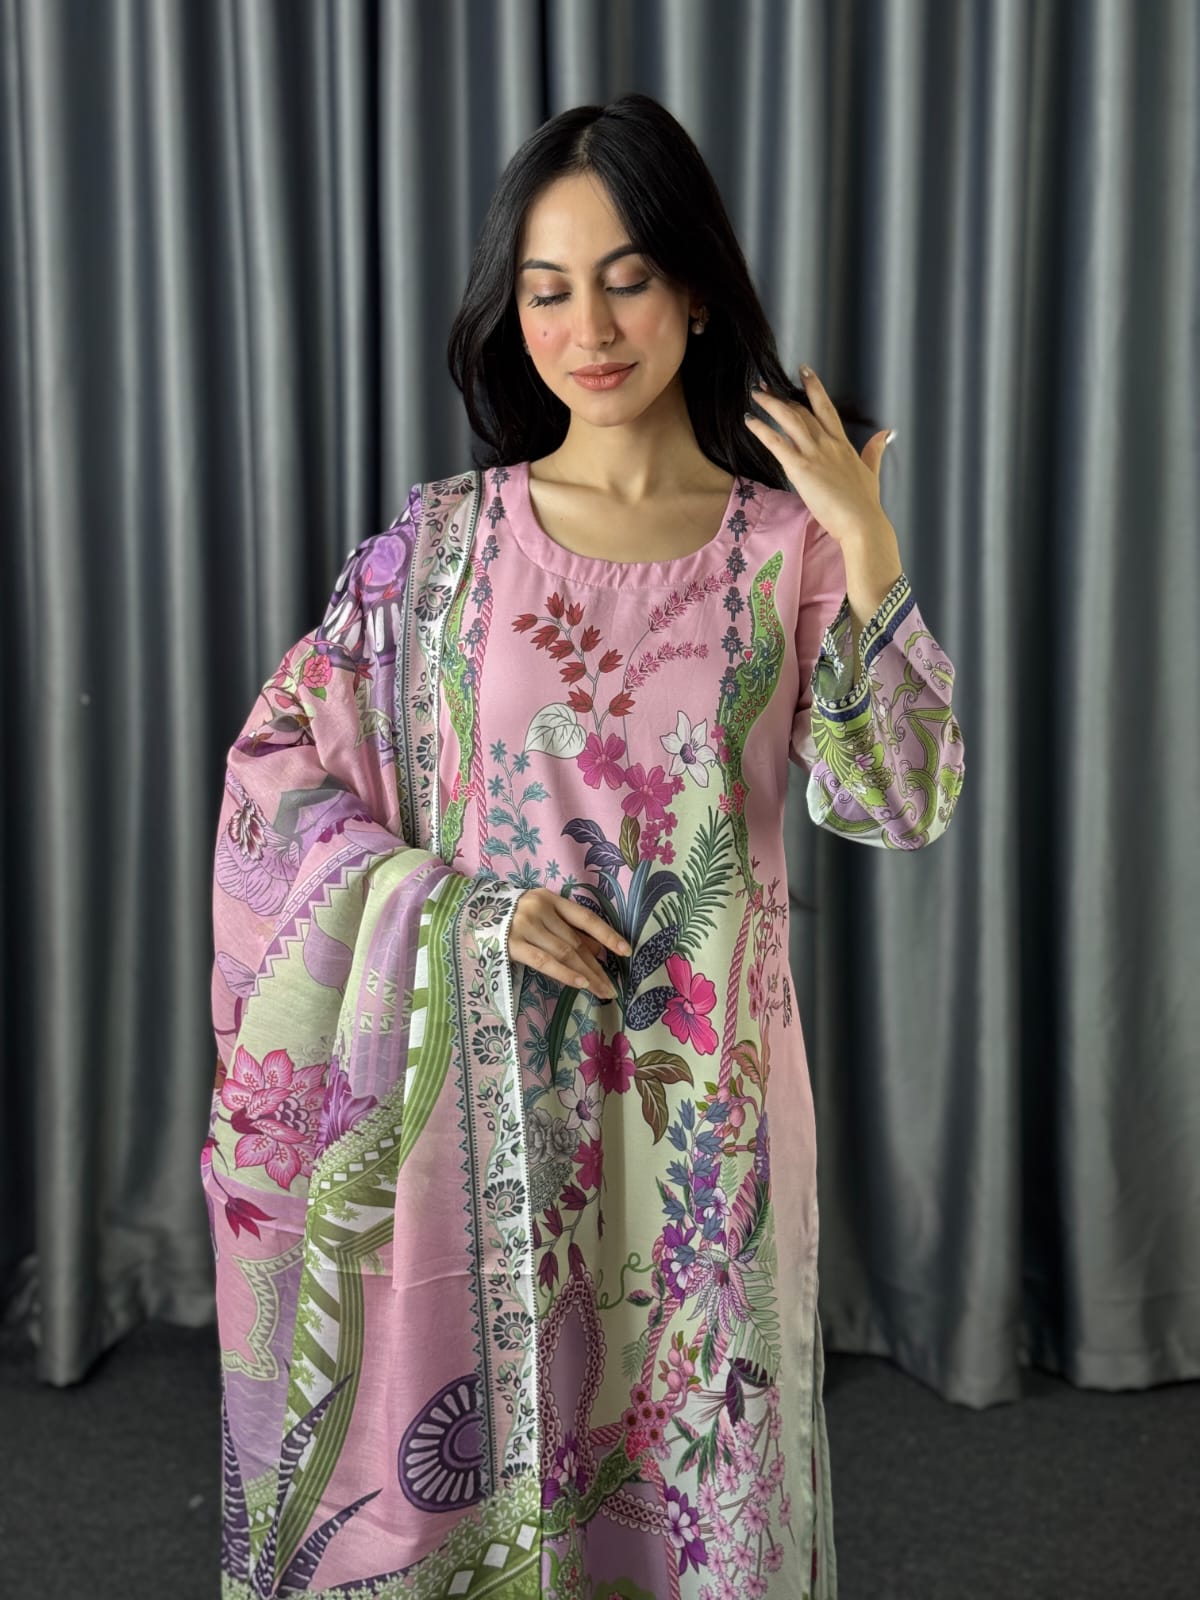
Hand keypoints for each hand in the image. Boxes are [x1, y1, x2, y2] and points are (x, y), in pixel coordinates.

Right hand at [508, 888, 630, 999]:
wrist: (468, 916)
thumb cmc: (510, 918)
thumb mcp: (541, 916)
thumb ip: (567, 930)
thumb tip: (599, 950)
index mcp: (549, 898)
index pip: (586, 918)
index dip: (607, 934)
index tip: (626, 951)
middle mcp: (539, 909)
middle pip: (576, 942)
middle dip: (597, 967)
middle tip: (611, 988)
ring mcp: (525, 926)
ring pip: (565, 953)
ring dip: (587, 974)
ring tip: (602, 991)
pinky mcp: (511, 944)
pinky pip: (545, 962)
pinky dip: (565, 973)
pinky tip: (581, 984)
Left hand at [745, 365, 895, 550]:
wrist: (862, 522)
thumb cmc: (865, 504)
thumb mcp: (871, 472)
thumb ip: (874, 451)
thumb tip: (886, 433)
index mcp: (842, 444)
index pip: (826, 408)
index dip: (814, 388)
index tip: (804, 372)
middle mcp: (828, 443)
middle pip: (802, 411)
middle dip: (782, 395)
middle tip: (766, 384)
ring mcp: (814, 454)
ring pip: (789, 420)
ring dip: (770, 404)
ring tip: (755, 394)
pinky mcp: (801, 468)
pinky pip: (777, 443)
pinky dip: (762, 430)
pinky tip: (750, 420)